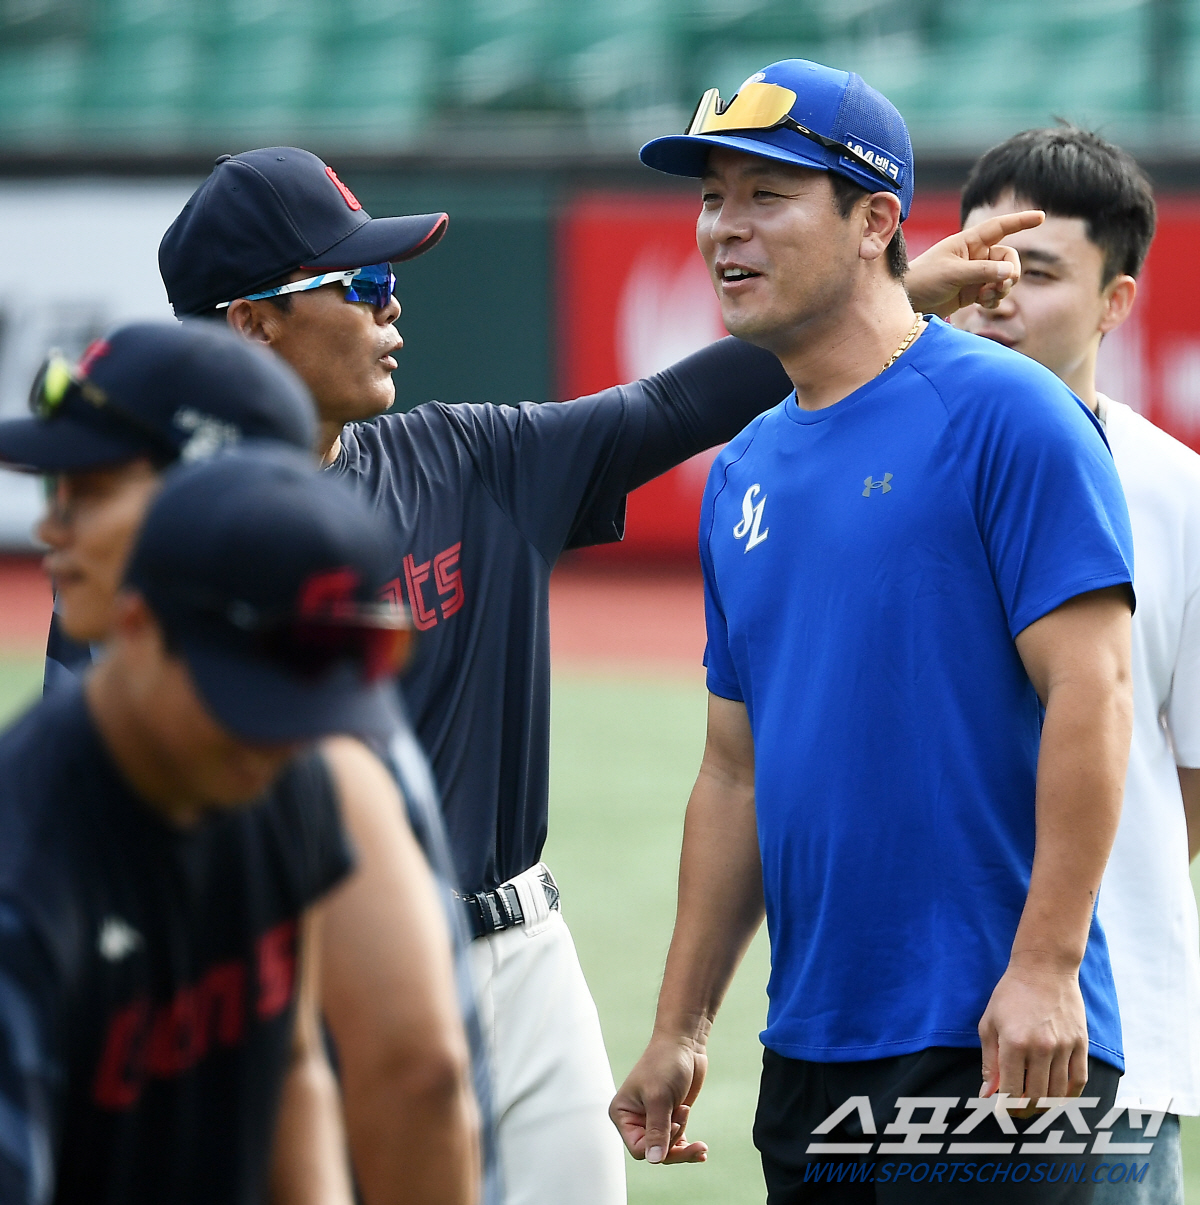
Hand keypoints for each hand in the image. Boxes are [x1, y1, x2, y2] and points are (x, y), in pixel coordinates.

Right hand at [610, 1035, 708, 1164]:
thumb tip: (654, 1159)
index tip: (676, 1124)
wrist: (685, 1044)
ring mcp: (652, 1119)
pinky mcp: (668, 1118)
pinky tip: (701, 1150)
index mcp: (623, 1114)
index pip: (638, 1149)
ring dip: (683, 1144)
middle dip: (675, 1145)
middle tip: (695, 1138)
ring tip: (697, 1135)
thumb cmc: (665, 1063)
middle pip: (654, 1152)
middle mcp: (634, 1120)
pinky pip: (675, 1143)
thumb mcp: (659, 1098)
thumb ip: (657, 1130)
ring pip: (666, 1150)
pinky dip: (687, 1146)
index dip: (659, 1144)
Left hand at [906, 210, 1044, 318]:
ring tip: (986, 297)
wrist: (908, 303)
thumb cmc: (924, 280)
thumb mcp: (953, 274)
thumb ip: (982, 272)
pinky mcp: (972, 292)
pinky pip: (994, 293)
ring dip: (1001, 288)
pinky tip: (983, 304)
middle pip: (1008, 258)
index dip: (1020, 221)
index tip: (1041, 217)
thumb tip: (1010, 272)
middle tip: (1002, 285)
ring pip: (1004, 277)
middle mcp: (974, 256)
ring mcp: (974, 274)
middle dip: (1010, 272)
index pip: (999, 227)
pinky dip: (994, 299)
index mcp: (968, 242)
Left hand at [978, 961, 1088, 1115]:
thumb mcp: (989, 1023)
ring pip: (1058, 1093)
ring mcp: (1065, 1047)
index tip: (1001, 1111)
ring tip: (1034, 1105)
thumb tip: (987, 1094)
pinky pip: (1078, 1081)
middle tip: (1017, 1111)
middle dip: (1024, 1110)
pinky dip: (1069, 1095)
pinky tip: (1058, 1097)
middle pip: (1036, 1096)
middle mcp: (1042, 1048)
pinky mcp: (1081, 1044)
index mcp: (1014, 1043)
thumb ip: (989, 1062)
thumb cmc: (1010, 994)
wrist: (1044, 969)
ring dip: (1045, 1106)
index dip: (1005, 1107)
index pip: (1011, 1090)